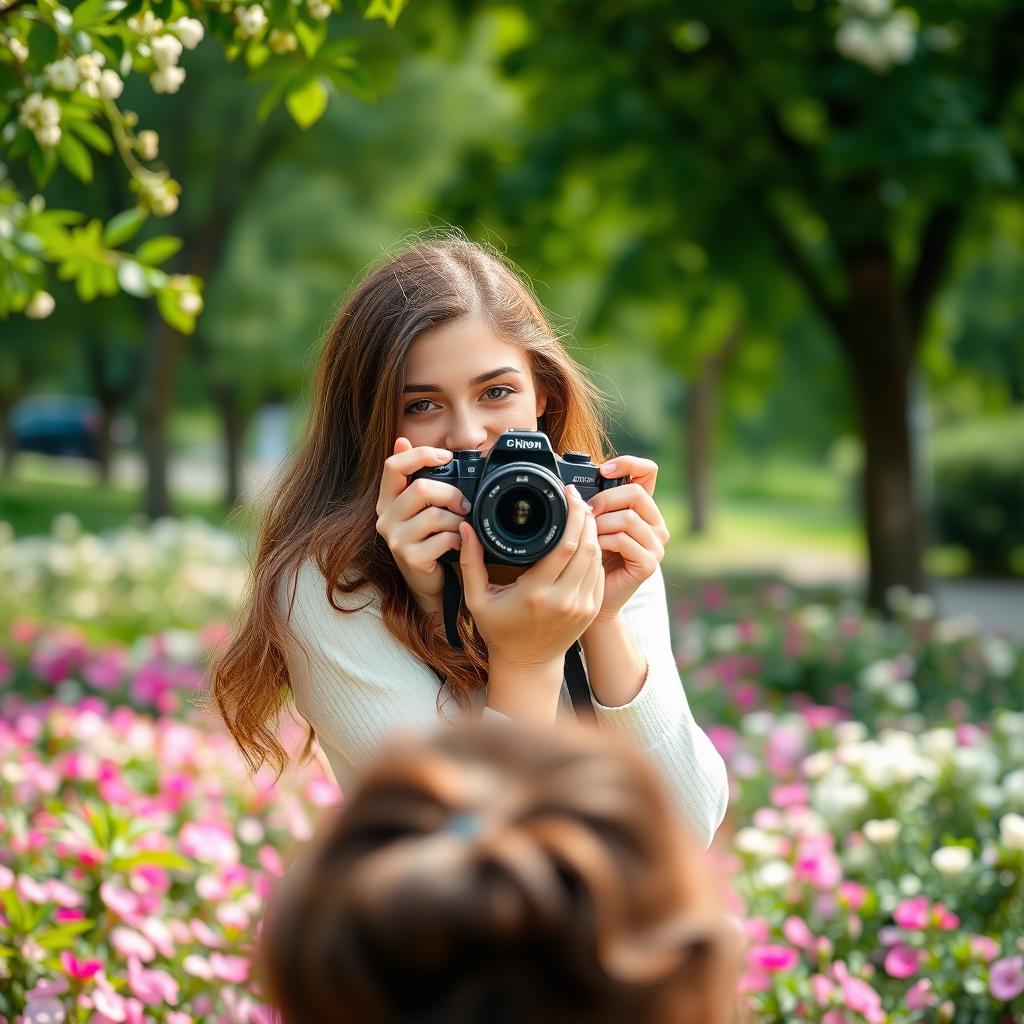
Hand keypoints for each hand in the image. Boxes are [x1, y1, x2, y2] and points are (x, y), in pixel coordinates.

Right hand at [375, 437, 468, 612]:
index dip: (420, 455)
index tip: (445, 456)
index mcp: (386, 500)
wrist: (426, 582)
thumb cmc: (426, 539)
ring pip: (435, 515)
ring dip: (457, 520)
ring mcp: (395, 540)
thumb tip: (400, 439)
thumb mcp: (418, 507)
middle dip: (451, 494)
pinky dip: (459, 539)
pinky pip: (443, 539)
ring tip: (462, 526)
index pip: (393, 465)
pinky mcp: (410, 558)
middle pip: (420, 489)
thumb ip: (412, 476)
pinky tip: (459, 543)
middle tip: (464, 504)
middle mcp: (385, 518)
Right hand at [458, 484, 604, 668]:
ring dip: (593, 534)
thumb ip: (469, 562)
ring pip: (597, 559)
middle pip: (587, 548)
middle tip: (577, 499)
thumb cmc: (500, 631)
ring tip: (583, 514)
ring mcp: (581, 606)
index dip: (571, 516)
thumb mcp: (477, 598)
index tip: (567, 496)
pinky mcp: (591, 609)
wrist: (527, 664)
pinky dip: (596, 554)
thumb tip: (465, 529)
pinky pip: (599, 573)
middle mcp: (563, 599)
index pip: (565, 546)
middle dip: (586, 518)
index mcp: (535, 593)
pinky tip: (587, 540)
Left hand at [587, 455, 669, 619]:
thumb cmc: (589, 557)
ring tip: (589, 536)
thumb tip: (574, 486)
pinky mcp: (649, 563)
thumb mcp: (591, 523)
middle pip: (635, 493)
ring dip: (600, 525)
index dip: (628, 463)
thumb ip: (593, 502)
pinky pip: (624, 540)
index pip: (648, 471)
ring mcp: (656, 545)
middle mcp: (655, 524)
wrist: (590, 595)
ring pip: (628, 518)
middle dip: (604, 500)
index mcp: (644, 508)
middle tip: (586, 514)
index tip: (603, 470)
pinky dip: (603, 542)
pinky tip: (595, 550)